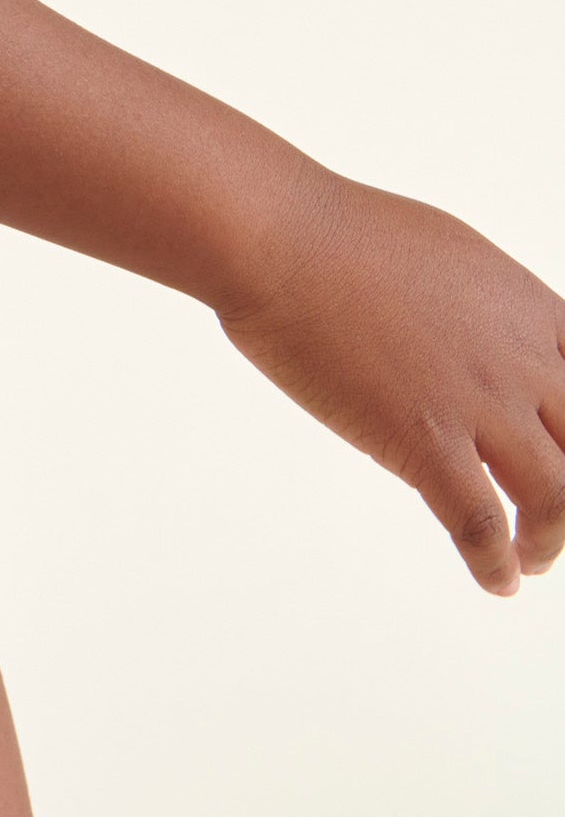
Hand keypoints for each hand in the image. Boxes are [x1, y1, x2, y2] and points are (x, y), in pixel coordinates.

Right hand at [219, 173, 564, 592]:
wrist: (281, 241)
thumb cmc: (341, 234)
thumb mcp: (451, 256)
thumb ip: (486, 309)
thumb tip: (481, 336)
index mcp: (533, 311)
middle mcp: (523, 360)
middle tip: (555, 519)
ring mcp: (478, 403)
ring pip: (554, 497)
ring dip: (549, 539)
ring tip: (533, 559)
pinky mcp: (425, 440)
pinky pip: (481, 524)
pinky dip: (495, 564)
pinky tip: (496, 582)